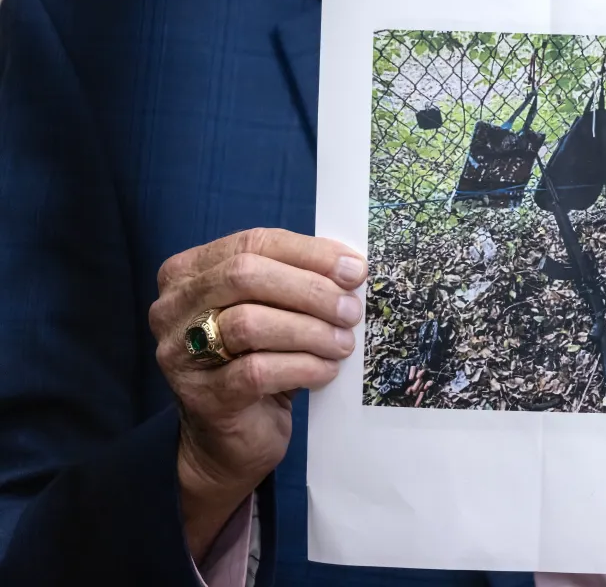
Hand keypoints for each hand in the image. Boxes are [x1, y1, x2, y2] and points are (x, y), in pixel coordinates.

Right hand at [150, 228, 366, 558]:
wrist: (230, 440)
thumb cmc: (258, 361)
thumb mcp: (273, 311)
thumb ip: (296, 282)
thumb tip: (351, 267)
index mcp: (189, 272)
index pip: (253, 242)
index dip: (309, 253)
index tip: (354, 269)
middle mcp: (173, 307)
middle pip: (245, 275)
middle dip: (310, 290)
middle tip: (350, 310)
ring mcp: (180, 353)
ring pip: (249, 323)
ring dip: (309, 331)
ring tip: (343, 343)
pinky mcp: (201, 396)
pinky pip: (257, 371)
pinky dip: (302, 367)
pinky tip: (326, 371)